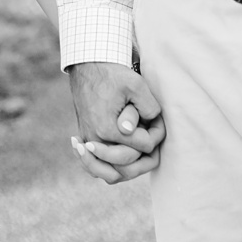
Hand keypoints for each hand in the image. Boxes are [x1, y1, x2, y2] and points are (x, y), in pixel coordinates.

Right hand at [66, 61, 165, 183]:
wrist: (87, 66)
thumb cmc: (112, 74)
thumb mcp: (136, 84)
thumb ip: (149, 108)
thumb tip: (149, 126)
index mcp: (108, 129)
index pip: (144, 146)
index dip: (156, 133)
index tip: (157, 119)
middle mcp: (96, 140)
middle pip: (128, 167)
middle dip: (146, 155)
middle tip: (153, 136)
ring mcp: (88, 141)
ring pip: (110, 174)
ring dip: (129, 170)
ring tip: (141, 158)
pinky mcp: (85, 139)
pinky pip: (94, 167)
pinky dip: (107, 170)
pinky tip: (118, 162)